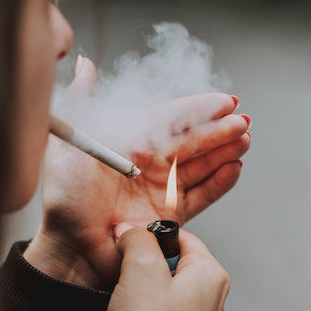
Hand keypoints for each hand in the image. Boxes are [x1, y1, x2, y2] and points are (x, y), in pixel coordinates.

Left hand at [24, 57, 250, 287]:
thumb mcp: (70, 142)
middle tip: (242, 121)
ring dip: (223, 152)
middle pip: (190, 141)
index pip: (170, 119)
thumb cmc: (65, 196)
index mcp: (129, 142)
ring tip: (244, 140)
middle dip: (218, 129)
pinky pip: (201, 196)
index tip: (224, 101)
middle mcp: (148, 163)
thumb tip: (85, 64)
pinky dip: (219, 183)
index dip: (197, 109)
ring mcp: (160, 189)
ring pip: (200, 166)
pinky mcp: (170, 216)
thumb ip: (82, 102)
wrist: (71, 245)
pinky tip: (234, 167)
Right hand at [106, 225, 229, 310]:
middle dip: (145, 266)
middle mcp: (214, 300)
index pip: (181, 236)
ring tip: (129, 305)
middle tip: (127, 278)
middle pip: (174, 263)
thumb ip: (138, 238)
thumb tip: (132, 229)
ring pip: (167, 290)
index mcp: (211, 276)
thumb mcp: (140, 270)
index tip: (129, 246)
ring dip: (143, 291)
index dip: (150, 236)